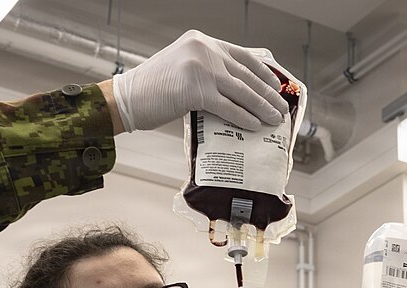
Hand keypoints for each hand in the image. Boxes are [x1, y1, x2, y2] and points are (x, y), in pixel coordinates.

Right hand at [110, 29, 289, 131]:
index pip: (242, 55)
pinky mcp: (196, 90)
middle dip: (267, 94)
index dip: (263, 72)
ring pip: (242, 91)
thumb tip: (233, 90)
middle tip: (281, 108)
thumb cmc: (150, 90)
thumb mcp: (181, 68)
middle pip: (246, 74)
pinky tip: (255, 126)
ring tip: (274, 119)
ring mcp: (201, 68)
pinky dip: (244, 117)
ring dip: (262, 107)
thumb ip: (205, 71)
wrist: (125, 98)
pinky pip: (228, 106)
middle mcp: (204, 50)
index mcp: (202, 41)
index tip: (276, 86)